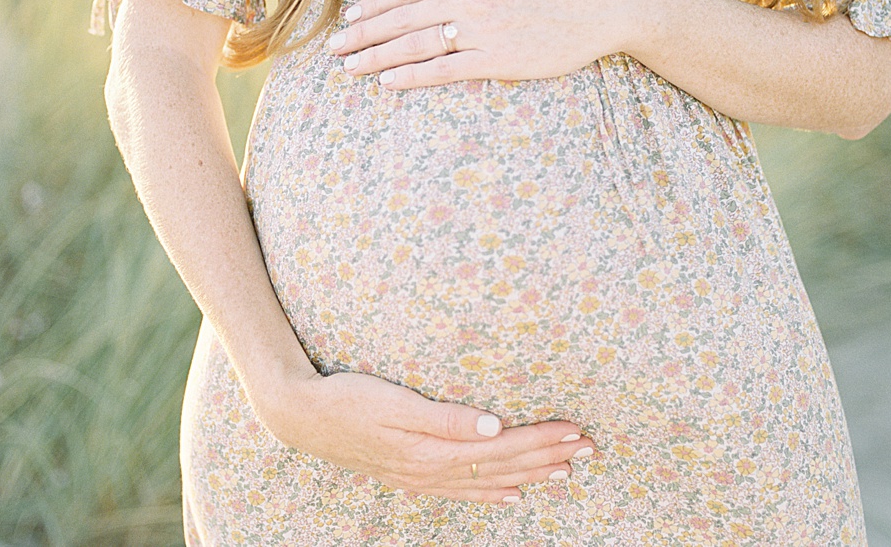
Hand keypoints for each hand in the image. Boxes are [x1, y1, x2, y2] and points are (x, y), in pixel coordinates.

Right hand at [259, 370, 596, 504]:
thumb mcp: (395, 402)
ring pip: (489, 479)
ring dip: (530, 473)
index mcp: (434, 449)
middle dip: (548, 456)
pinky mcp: (412, 474)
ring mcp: (423, 476)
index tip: (576, 430)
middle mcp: (433, 469)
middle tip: (589, 447)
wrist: (300, 417)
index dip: (542, 438)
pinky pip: (464, 489)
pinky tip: (513, 492)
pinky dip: (494, 490)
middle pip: (503, 465)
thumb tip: (495, 426)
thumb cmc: (347, 399)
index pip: (503, 445)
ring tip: (566, 469)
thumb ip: (446, 418)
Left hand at [327, 0, 640, 89]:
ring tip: (350, 69)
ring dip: (376, 58)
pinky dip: (411, 76)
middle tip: (333, 50)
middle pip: (401, 18)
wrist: (602, 0)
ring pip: (415, 44)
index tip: (348, 19)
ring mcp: (482, 27)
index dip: (372, 6)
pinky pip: (444, 69)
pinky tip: (388, 82)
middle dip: (361, 35)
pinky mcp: (498, 58)